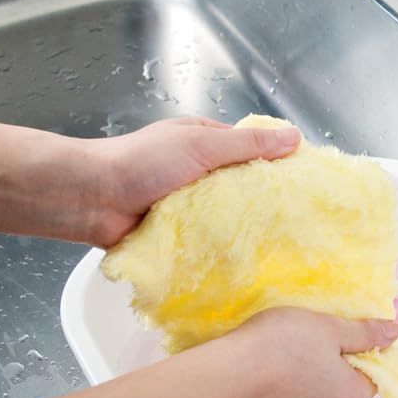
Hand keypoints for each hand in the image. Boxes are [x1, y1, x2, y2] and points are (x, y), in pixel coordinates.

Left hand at [87, 117, 299, 246]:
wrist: (93, 198)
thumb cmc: (142, 162)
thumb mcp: (199, 143)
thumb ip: (245, 144)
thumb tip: (294, 138)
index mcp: (203, 143)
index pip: (250, 150)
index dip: (276, 164)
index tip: (305, 185)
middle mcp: (196, 172)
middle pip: (238, 187)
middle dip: (260, 202)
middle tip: (297, 223)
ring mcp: (185, 204)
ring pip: (222, 216)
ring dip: (238, 227)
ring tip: (277, 246)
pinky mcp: (174, 232)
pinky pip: (203, 238)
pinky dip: (217, 245)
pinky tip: (242, 259)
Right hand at [204, 307, 397, 397]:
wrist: (225, 373)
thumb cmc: (282, 346)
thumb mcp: (327, 327)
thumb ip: (364, 332)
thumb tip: (393, 334)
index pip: (371, 374)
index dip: (359, 349)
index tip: (336, 330)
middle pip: (339, 386)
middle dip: (328, 362)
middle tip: (307, 336)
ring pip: (310, 394)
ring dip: (303, 374)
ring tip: (280, 349)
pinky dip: (279, 384)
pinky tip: (263, 366)